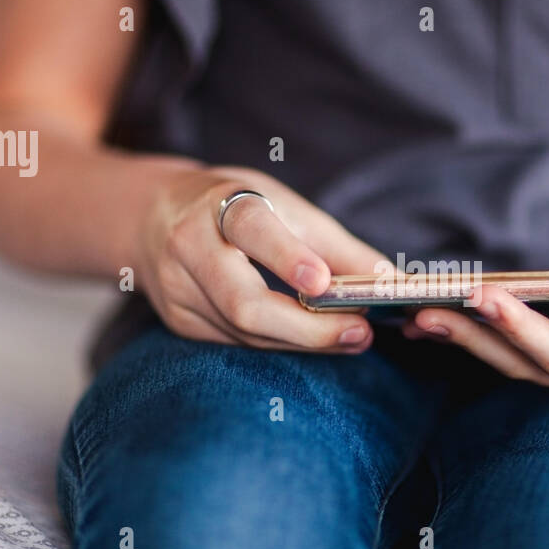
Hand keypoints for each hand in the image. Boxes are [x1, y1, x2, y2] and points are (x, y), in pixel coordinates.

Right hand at [136, 166, 386, 351]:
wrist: (155, 214)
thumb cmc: (237, 205)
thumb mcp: (286, 206)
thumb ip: (339, 247)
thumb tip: (393, 284)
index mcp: (218, 203)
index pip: (251, 229)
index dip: (287, 257)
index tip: (323, 283)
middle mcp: (189, 247)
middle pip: (244, 303)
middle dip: (307, 328)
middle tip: (359, 332)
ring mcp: (179, 290)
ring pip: (245, 332)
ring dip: (304, 342)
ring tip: (351, 337)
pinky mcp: (180, 322)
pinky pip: (238, 344)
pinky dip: (281, 344)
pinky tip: (313, 341)